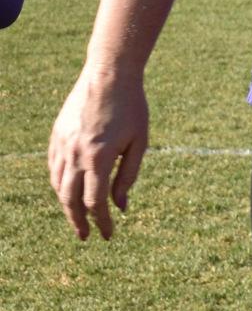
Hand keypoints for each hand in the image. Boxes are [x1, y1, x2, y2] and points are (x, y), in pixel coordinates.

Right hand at [50, 69, 148, 239]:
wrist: (109, 74)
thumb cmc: (132, 107)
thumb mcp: (139, 142)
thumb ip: (128, 176)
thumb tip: (120, 206)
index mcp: (99, 159)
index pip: (95, 202)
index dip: (101, 222)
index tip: (107, 235)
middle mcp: (75, 156)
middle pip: (70, 200)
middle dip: (78, 221)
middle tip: (86, 236)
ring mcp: (62, 146)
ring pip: (58, 185)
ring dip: (66, 205)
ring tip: (76, 217)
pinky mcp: (56, 136)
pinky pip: (53, 168)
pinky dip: (59, 184)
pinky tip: (67, 190)